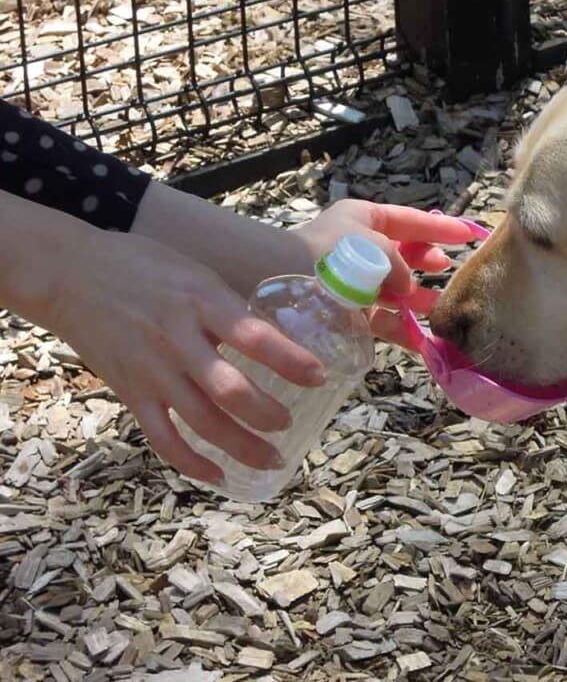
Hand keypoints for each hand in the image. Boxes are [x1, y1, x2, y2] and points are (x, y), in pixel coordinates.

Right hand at [49, 230, 324, 484]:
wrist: (71, 275)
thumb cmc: (144, 267)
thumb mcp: (197, 275)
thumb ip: (231, 309)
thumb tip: (280, 338)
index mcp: (202, 303)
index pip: (255, 337)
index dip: (292, 361)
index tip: (319, 376)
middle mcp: (179, 340)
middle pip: (230, 391)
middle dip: (268, 415)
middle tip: (291, 423)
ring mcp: (153, 371)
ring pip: (203, 422)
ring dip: (242, 447)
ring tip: (273, 459)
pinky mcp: (130, 393)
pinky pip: (163, 438)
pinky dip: (191, 463)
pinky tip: (218, 474)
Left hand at [292, 200, 485, 348]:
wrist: (280, 283)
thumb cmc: (331, 254)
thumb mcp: (375, 246)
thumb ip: (402, 264)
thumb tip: (409, 288)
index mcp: (363, 220)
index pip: (410, 220)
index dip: (440, 228)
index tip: (469, 234)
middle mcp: (359, 247)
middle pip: (404, 255)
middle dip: (429, 263)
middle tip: (450, 270)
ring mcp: (353, 281)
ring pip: (396, 290)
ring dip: (420, 300)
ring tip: (445, 308)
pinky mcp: (347, 312)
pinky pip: (382, 319)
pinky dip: (402, 330)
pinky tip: (424, 341)